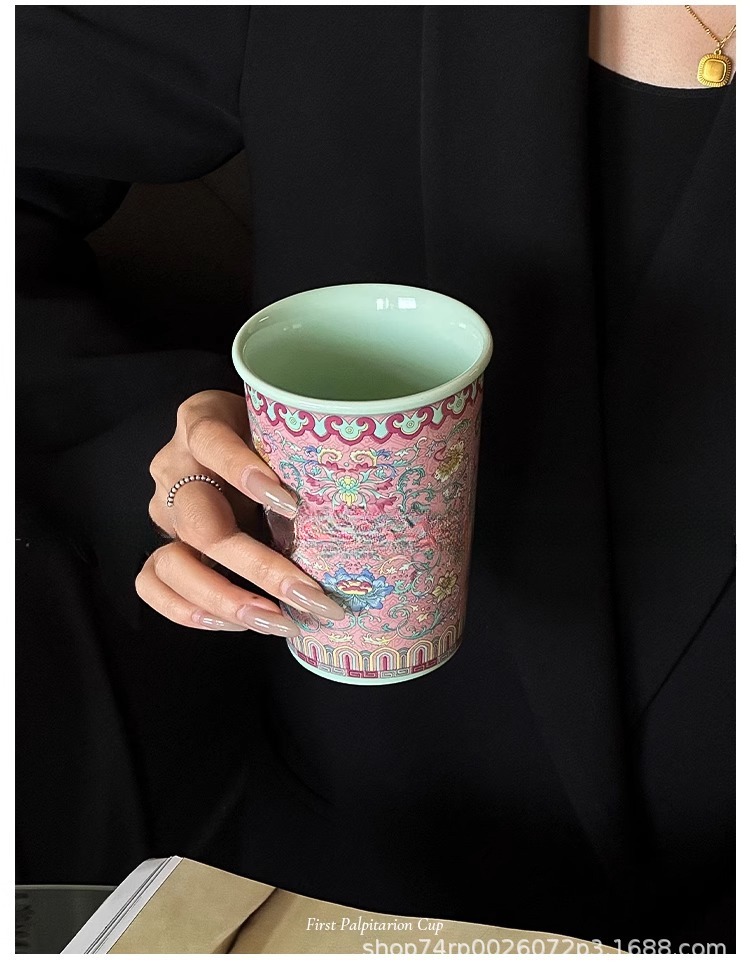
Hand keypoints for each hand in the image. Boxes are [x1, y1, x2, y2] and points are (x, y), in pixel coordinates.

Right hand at [137, 390, 345, 634]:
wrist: (239, 441)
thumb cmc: (274, 438)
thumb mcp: (284, 433)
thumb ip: (299, 456)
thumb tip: (365, 506)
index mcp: (203, 422)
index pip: (211, 440)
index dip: (243, 471)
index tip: (291, 505)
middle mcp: (174, 466)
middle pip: (200, 524)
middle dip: (260, 568)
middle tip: (310, 596)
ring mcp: (163, 509)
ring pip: (170, 563)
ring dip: (228, 601)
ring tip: (281, 622)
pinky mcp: (160, 544)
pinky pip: (153, 584)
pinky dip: (192, 612)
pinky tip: (242, 623)